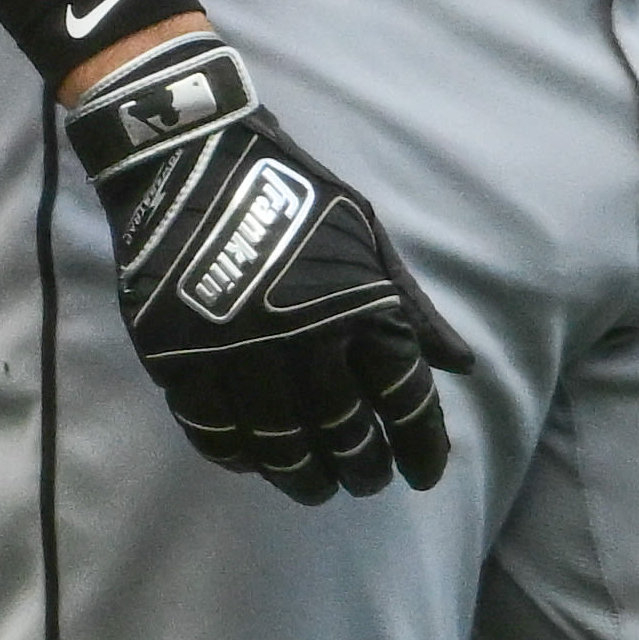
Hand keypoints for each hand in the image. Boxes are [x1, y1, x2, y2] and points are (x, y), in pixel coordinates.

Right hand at [63, 25, 467, 501]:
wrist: (185, 152)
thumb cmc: (289, 191)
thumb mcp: (366, 235)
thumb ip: (411, 308)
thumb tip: (461, 367)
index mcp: (360, 303)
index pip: (404, 399)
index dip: (419, 445)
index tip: (421, 475)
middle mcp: (303, 335)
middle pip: (342, 431)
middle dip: (360, 467)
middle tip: (362, 482)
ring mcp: (235, 349)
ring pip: (277, 441)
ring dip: (301, 475)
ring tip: (313, 486)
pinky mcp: (177, 352)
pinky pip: (210, 426)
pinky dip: (234, 453)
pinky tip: (250, 460)